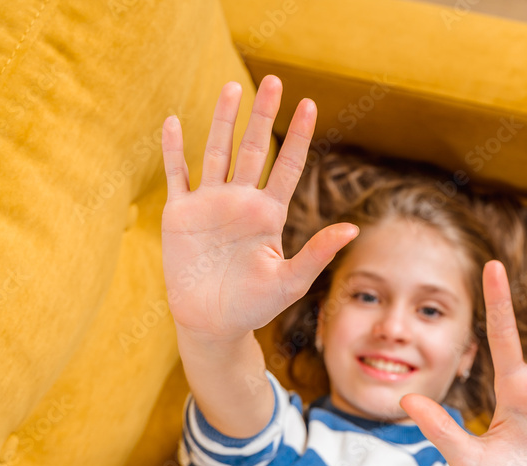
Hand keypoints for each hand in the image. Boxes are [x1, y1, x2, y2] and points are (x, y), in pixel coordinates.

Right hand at [160, 75, 358, 342]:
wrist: (212, 323)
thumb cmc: (254, 306)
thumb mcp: (290, 281)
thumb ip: (317, 253)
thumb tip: (352, 228)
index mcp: (268, 214)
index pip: (288, 166)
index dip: (299, 136)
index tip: (310, 105)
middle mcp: (240, 201)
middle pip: (254, 148)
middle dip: (263, 115)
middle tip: (273, 80)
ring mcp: (210, 204)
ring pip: (217, 152)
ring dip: (223, 121)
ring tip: (233, 88)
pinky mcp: (180, 214)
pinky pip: (177, 175)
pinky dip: (174, 150)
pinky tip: (174, 122)